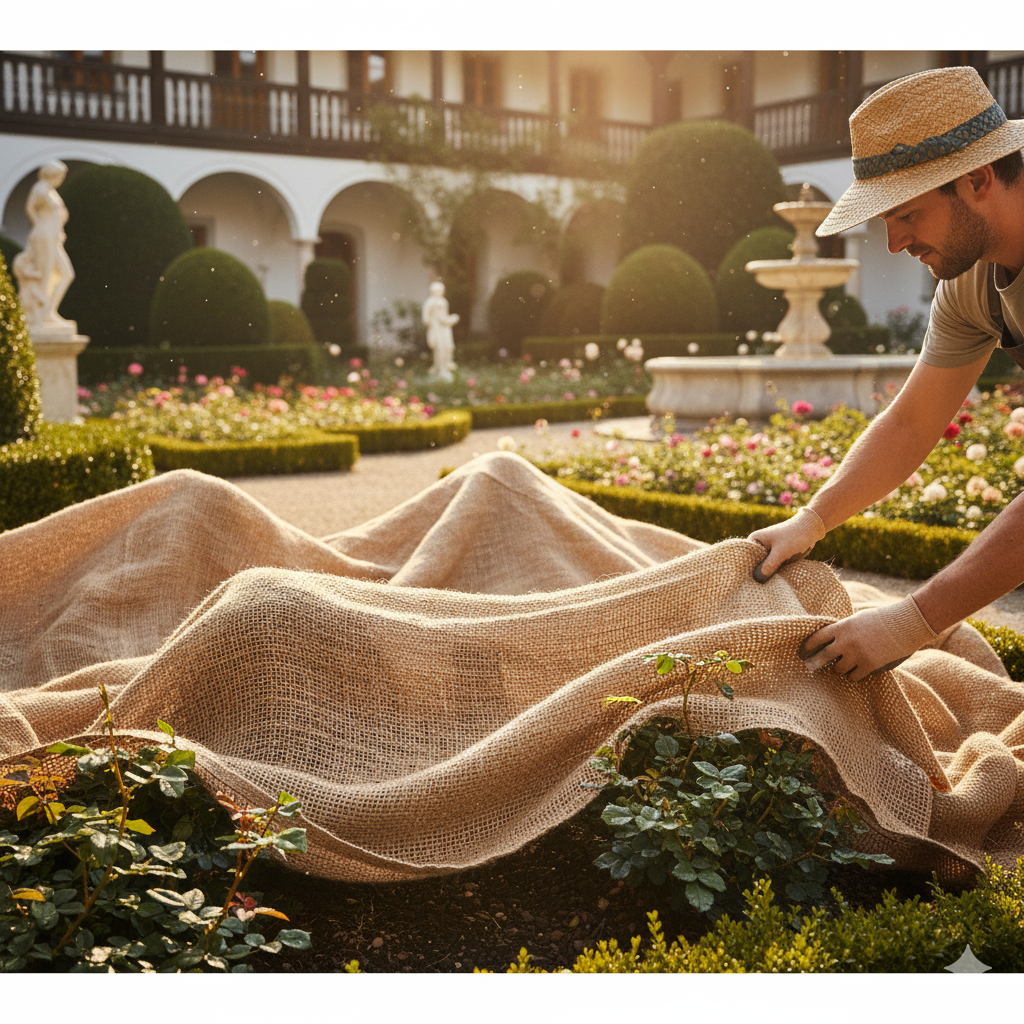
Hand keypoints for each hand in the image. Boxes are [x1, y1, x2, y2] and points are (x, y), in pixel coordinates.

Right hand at [747, 507, 825, 582]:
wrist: (811, 529)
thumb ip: (768, 566)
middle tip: (754, 589)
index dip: (745, 569)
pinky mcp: (777, 555)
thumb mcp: (781, 552)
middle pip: (753, 563)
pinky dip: (773, 573)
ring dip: (765, 575)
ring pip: (763, 566)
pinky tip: (773, 583)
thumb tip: (757, 580)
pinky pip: (772, 566)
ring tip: (763, 588)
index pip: (744, 557)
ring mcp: (768, 551)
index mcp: (755, 540)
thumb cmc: (794, 536)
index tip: (745, 583)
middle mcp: (759, 545)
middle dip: (756, 574)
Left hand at [799, 594, 938, 680]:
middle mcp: (845, 642)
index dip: (807, 646)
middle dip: (813, 663)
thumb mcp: (857, 619)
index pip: (816, 638)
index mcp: (841, 627)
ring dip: (839, 669)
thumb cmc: (882, 618)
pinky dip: (853, 675)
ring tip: (841, 666)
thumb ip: (844, 629)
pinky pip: (853, 676)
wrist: (906, 624)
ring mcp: (857, 654)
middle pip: (822, 657)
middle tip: (809, 667)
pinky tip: (855, 673)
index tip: (802, 652)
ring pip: (838, 669)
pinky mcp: (869, 665)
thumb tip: (831, 640)